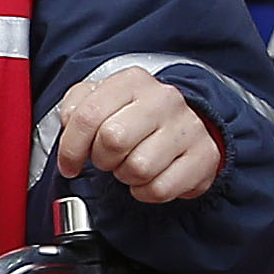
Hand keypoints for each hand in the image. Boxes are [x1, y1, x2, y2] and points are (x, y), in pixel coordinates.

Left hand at [52, 67, 220, 202]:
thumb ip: (76, 107)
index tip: (69, 164)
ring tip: (132, 165)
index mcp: (132, 82)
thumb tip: (69, 125)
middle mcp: (163, 99)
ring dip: (126, 176)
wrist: (187, 125)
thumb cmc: (136, 118)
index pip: (87, 115)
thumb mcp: (102, 101)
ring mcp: (187, 127)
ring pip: (138, 168)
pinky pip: (160, 188)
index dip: (70, 148)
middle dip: (102, 160)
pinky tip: (150, 178)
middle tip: (108, 160)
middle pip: (113, 140)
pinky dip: (147, 192)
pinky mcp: (204, 155)